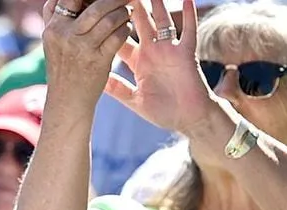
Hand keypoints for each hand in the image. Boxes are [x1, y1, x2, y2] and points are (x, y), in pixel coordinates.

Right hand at [39, 0, 135, 113]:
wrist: (67, 103)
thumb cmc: (63, 70)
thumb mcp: (53, 42)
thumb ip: (58, 19)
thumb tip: (71, 0)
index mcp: (53, 27)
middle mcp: (64, 34)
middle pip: (93, 5)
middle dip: (112, 0)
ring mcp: (81, 47)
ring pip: (107, 19)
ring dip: (122, 12)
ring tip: (127, 10)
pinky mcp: (97, 60)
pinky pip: (116, 37)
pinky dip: (125, 28)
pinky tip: (127, 27)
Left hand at [107, 0, 217, 137]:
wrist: (189, 120)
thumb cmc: (164, 112)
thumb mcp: (136, 101)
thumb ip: (118, 89)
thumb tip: (97, 81)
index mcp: (139, 61)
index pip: (120, 38)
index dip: (109, 25)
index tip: (98, 12)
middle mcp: (152, 51)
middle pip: (138, 22)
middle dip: (130, 5)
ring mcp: (169, 49)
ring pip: (160, 20)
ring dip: (155, 3)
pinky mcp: (186, 53)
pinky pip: (188, 30)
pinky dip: (189, 14)